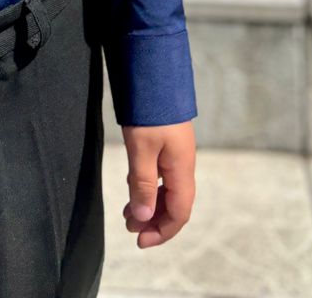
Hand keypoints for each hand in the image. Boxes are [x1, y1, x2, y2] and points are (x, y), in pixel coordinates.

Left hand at [120, 119, 195, 247]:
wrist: (155, 71)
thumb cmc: (149, 110)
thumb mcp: (141, 148)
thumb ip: (143, 184)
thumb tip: (144, 218)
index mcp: (182, 168)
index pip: (179, 213)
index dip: (162, 231)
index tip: (139, 241)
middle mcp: (183, 163)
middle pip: (175, 204)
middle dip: (154, 221)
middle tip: (130, 228)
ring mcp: (176, 152)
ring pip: (168, 189)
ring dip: (150, 204)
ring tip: (128, 213)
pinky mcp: (167, 142)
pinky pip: (162, 174)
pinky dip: (148, 186)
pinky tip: (133, 185)